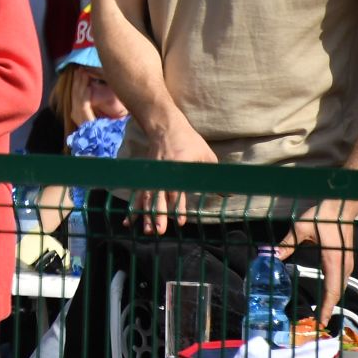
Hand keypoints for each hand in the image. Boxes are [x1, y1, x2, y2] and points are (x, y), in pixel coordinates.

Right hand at [126, 115, 217, 234]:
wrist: (165, 126)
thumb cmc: (189, 141)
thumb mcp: (206, 156)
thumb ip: (213, 176)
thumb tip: (228, 193)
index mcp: (178, 168)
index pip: (176, 190)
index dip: (178, 206)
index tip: (180, 221)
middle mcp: (162, 174)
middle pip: (158, 197)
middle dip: (157, 214)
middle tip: (158, 231)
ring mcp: (152, 176)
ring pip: (146, 198)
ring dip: (145, 215)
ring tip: (146, 231)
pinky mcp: (146, 178)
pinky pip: (139, 195)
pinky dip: (134, 208)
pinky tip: (129, 221)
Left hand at [277, 196, 357, 324]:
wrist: (341, 206)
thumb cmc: (323, 216)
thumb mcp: (301, 228)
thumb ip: (287, 244)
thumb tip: (272, 255)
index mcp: (333, 261)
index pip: (332, 290)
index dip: (327, 307)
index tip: (322, 321)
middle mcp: (343, 265)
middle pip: (337, 291)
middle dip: (329, 306)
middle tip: (319, 320)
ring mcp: (347, 262)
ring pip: (340, 285)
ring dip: (332, 298)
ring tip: (322, 310)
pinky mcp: (346, 258)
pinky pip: (341, 278)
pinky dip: (334, 288)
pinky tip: (327, 292)